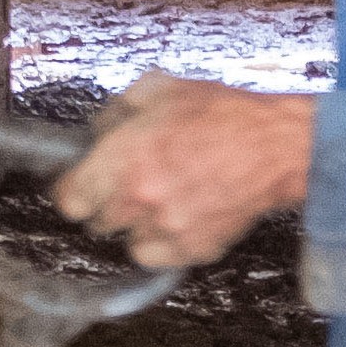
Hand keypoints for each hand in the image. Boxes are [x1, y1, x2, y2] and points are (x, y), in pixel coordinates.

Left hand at [52, 74, 314, 270]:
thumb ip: (116, 111)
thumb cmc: (222, 113)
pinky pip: (160, 257)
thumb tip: (96, 133)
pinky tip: (181, 216)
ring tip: (160, 202)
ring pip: (128, 243)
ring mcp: (167, 229)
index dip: (74, 189)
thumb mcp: (159, 89)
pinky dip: (164, 242)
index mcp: (123, 159)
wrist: (277, 145)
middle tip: (130, 184)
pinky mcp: (194, 248)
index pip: (68, 199)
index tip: (82, 185)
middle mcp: (139, 199)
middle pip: (96, 223)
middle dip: (108, 203)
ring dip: (137, 226)